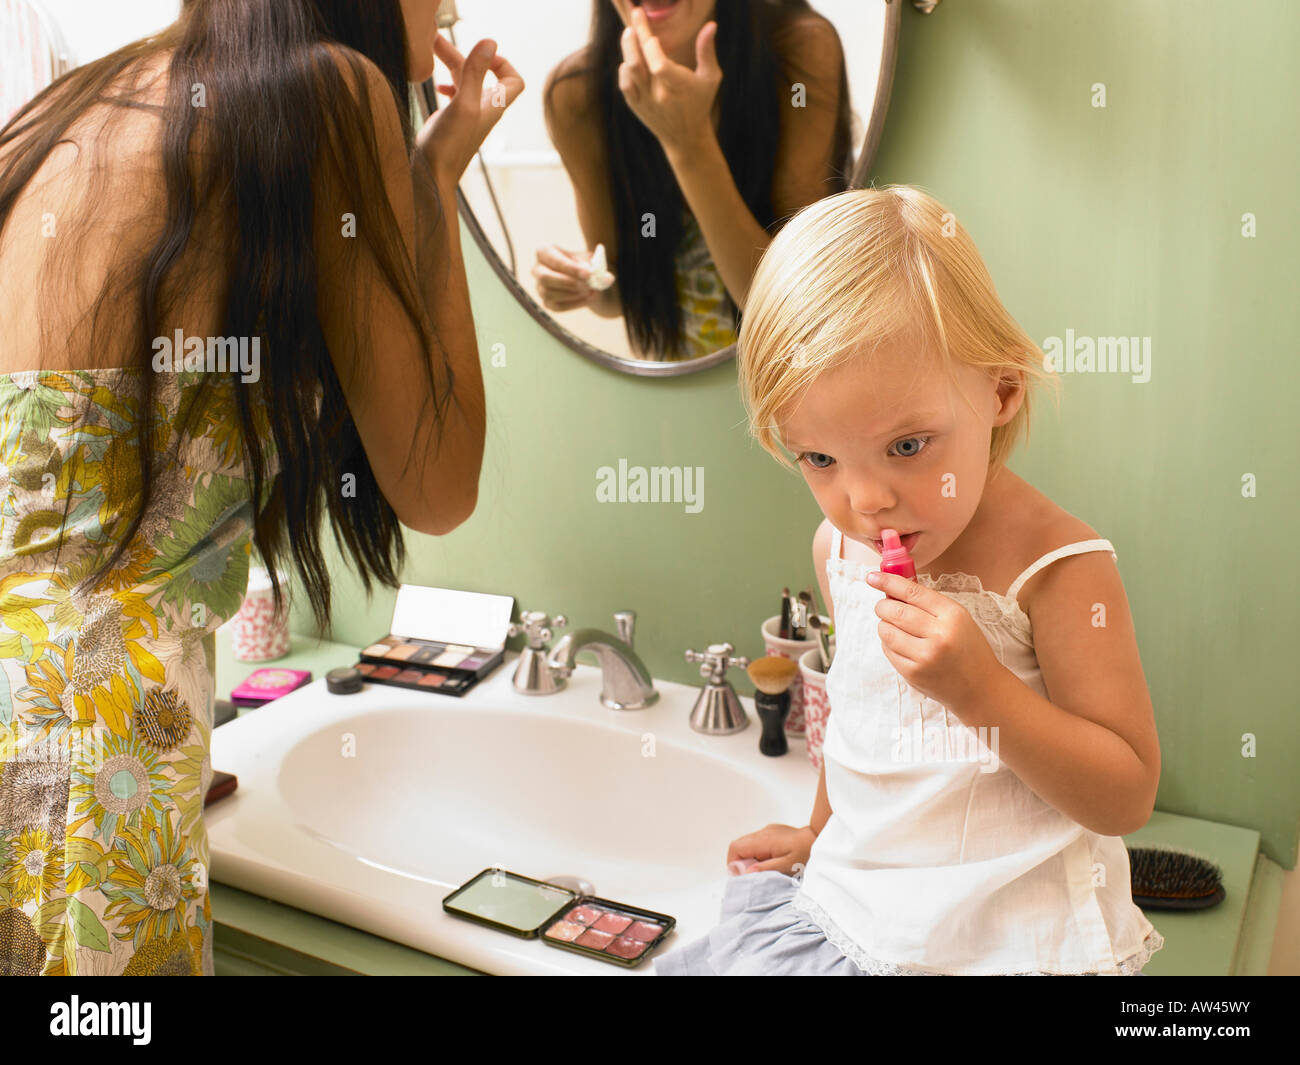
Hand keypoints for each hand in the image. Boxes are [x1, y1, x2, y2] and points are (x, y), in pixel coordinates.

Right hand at [416, 35, 523, 187]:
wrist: (432, 175)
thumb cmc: (449, 146)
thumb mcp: (464, 103)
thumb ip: (475, 72)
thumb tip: (490, 42)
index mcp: (492, 106)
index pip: (514, 81)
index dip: (503, 64)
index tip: (483, 54)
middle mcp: (483, 110)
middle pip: (481, 74)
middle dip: (463, 55)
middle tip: (435, 40)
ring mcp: (467, 116)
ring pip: (464, 82)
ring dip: (451, 65)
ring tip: (430, 50)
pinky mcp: (452, 121)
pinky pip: (455, 96)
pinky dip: (448, 84)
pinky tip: (437, 86)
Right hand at [532, 245, 599, 311]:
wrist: (585, 278)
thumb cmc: (584, 264)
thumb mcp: (590, 260)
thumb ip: (597, 266)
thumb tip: (606, 278)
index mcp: (545, 252)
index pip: (553, 260)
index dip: (570, 268)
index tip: (588, 274)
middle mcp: (537, 269)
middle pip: (545, 278)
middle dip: (567, 283)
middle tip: (587, 285)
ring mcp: (540, 287)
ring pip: (550, 294)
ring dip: (573, 294)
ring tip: (592, 291)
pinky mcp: (547, 302)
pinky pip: (558, 306)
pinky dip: (575, 303)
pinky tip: (589, 298)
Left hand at [615, 4, 721, 154]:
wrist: (686, 137)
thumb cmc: (700, 102)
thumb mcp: (710, 78)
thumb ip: (707, 51)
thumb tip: (710, 25)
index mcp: (679, 87)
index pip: (659, 65)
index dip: (651, 46)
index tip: (650, 31)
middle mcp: (659, 96)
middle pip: (639, 64)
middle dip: (635, 36)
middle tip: (635, 17)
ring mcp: (646, 102)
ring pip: (629, 72)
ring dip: (627, 49)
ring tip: (629, 33)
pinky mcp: (636, 106)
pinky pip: (625, 84)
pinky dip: (624, 69)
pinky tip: (629, 57)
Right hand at [725, 823, 815, 878]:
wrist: (818, 836)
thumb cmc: (805, 852)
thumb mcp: (787, 865)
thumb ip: (766, 869)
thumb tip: (746, 872)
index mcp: (763, 840)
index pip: (736, 848)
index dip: (733, 863)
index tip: (741, 876)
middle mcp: (762, 833)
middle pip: (739, 845)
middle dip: (739, 861)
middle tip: (750, 875)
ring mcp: (767, 830)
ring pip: (747, 843)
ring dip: (748, 857)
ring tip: (761, 869)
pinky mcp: (772, 832)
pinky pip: (756, 842)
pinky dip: (756, 853)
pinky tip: (770, 861)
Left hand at [865, 570, 1002, 709]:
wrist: (979, 687)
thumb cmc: (967, 648)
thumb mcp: (958, 618)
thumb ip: (928, 603)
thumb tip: (893, 588)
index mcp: (952, 615)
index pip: (912, 592)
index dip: (888, 582)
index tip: (872, 577)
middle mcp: (939, 635)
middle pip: (895, 611)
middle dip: (882, 606)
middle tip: (883, 606)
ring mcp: (924, 657)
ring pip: (886, 631)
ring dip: (884, 625)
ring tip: (895, 627)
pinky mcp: (913, 674)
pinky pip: (888, 650)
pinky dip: (888, 643)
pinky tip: (901, 644)